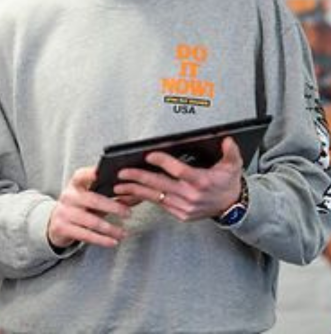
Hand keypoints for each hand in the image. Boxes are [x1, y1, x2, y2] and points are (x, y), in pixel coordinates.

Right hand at [47, 166, 130, 248]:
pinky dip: (102, 240)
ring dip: (110, 228)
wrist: (56, 222)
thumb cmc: (80, 205)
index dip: (91, 173)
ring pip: (91, 221)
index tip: (101, 173)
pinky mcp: (62, 228)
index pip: (82, 175)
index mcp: (75, 184)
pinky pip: (86, 235)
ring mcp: (64, 212)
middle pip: (93, 200)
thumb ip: (108, 193)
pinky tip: (113, 241)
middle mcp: (68, 196)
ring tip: (123, 233)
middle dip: (112, 207)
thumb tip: (134, 194)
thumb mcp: (90, 196)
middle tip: (128, 213)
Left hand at [113, 137, 242, 221]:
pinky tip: (132, 194)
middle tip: (123, 172)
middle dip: (139, 178)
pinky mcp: (180, 214)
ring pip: (156, 197)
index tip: (149, 155)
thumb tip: (227, 140)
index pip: (178, 170)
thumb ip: (230, 151)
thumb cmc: (228, 182)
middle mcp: (191, 195)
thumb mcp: (233, 164)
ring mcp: (184, 207)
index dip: (163, 162)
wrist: (232, 206)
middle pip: (160, 185)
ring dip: (136, 191)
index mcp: (201, 181)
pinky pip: (159, 205)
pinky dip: (144, 198)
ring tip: (119, 186)